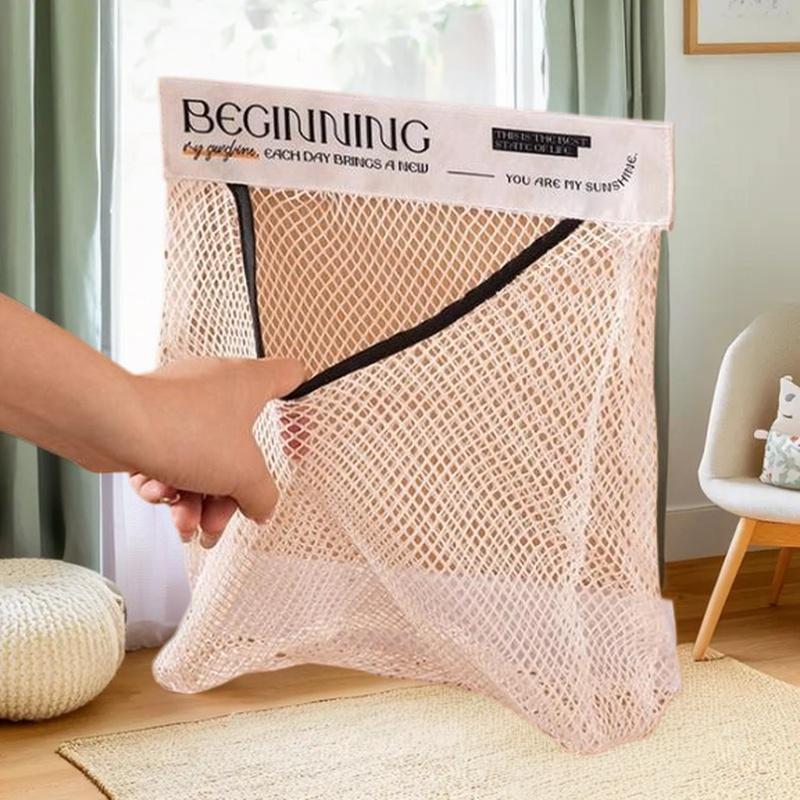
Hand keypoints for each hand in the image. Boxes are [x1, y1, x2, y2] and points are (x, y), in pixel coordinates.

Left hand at [128, 356, 304, 547]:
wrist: (112, 424)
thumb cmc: (182, 428)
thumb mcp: (243, 474)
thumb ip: (263, 495)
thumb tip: (262, 506)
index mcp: (249, 384)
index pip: (291, 378)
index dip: (299, 411)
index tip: (295, 445)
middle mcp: (216, 389)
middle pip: (241, 446)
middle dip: (229, 492)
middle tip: (220, 519)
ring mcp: (181, 405)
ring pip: (202, 460)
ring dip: (197, 500)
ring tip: (186, 524)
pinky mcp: (150, 422)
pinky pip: (169, 459)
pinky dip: (167, 484)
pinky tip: (161, 496)